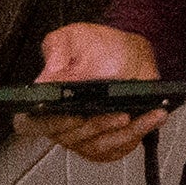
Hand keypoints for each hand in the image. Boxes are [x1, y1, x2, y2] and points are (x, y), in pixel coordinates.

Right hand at [31, 25, 166, 160]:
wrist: (129, 54)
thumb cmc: (99, 48)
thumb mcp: (75, 37)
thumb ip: (58, 49)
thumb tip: (49, 74)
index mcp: (46, 101)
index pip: (33, 123)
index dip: (51, 124)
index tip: (74, 117)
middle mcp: (62, 124)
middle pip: (72, 137)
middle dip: (96, 126)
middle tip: (118, 115)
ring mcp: (84, 137)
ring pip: (98, 145)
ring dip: (121, 133)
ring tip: (138, 115)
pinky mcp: (107, 144)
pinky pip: (119, 147)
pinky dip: (138, 133)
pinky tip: (152, 119)